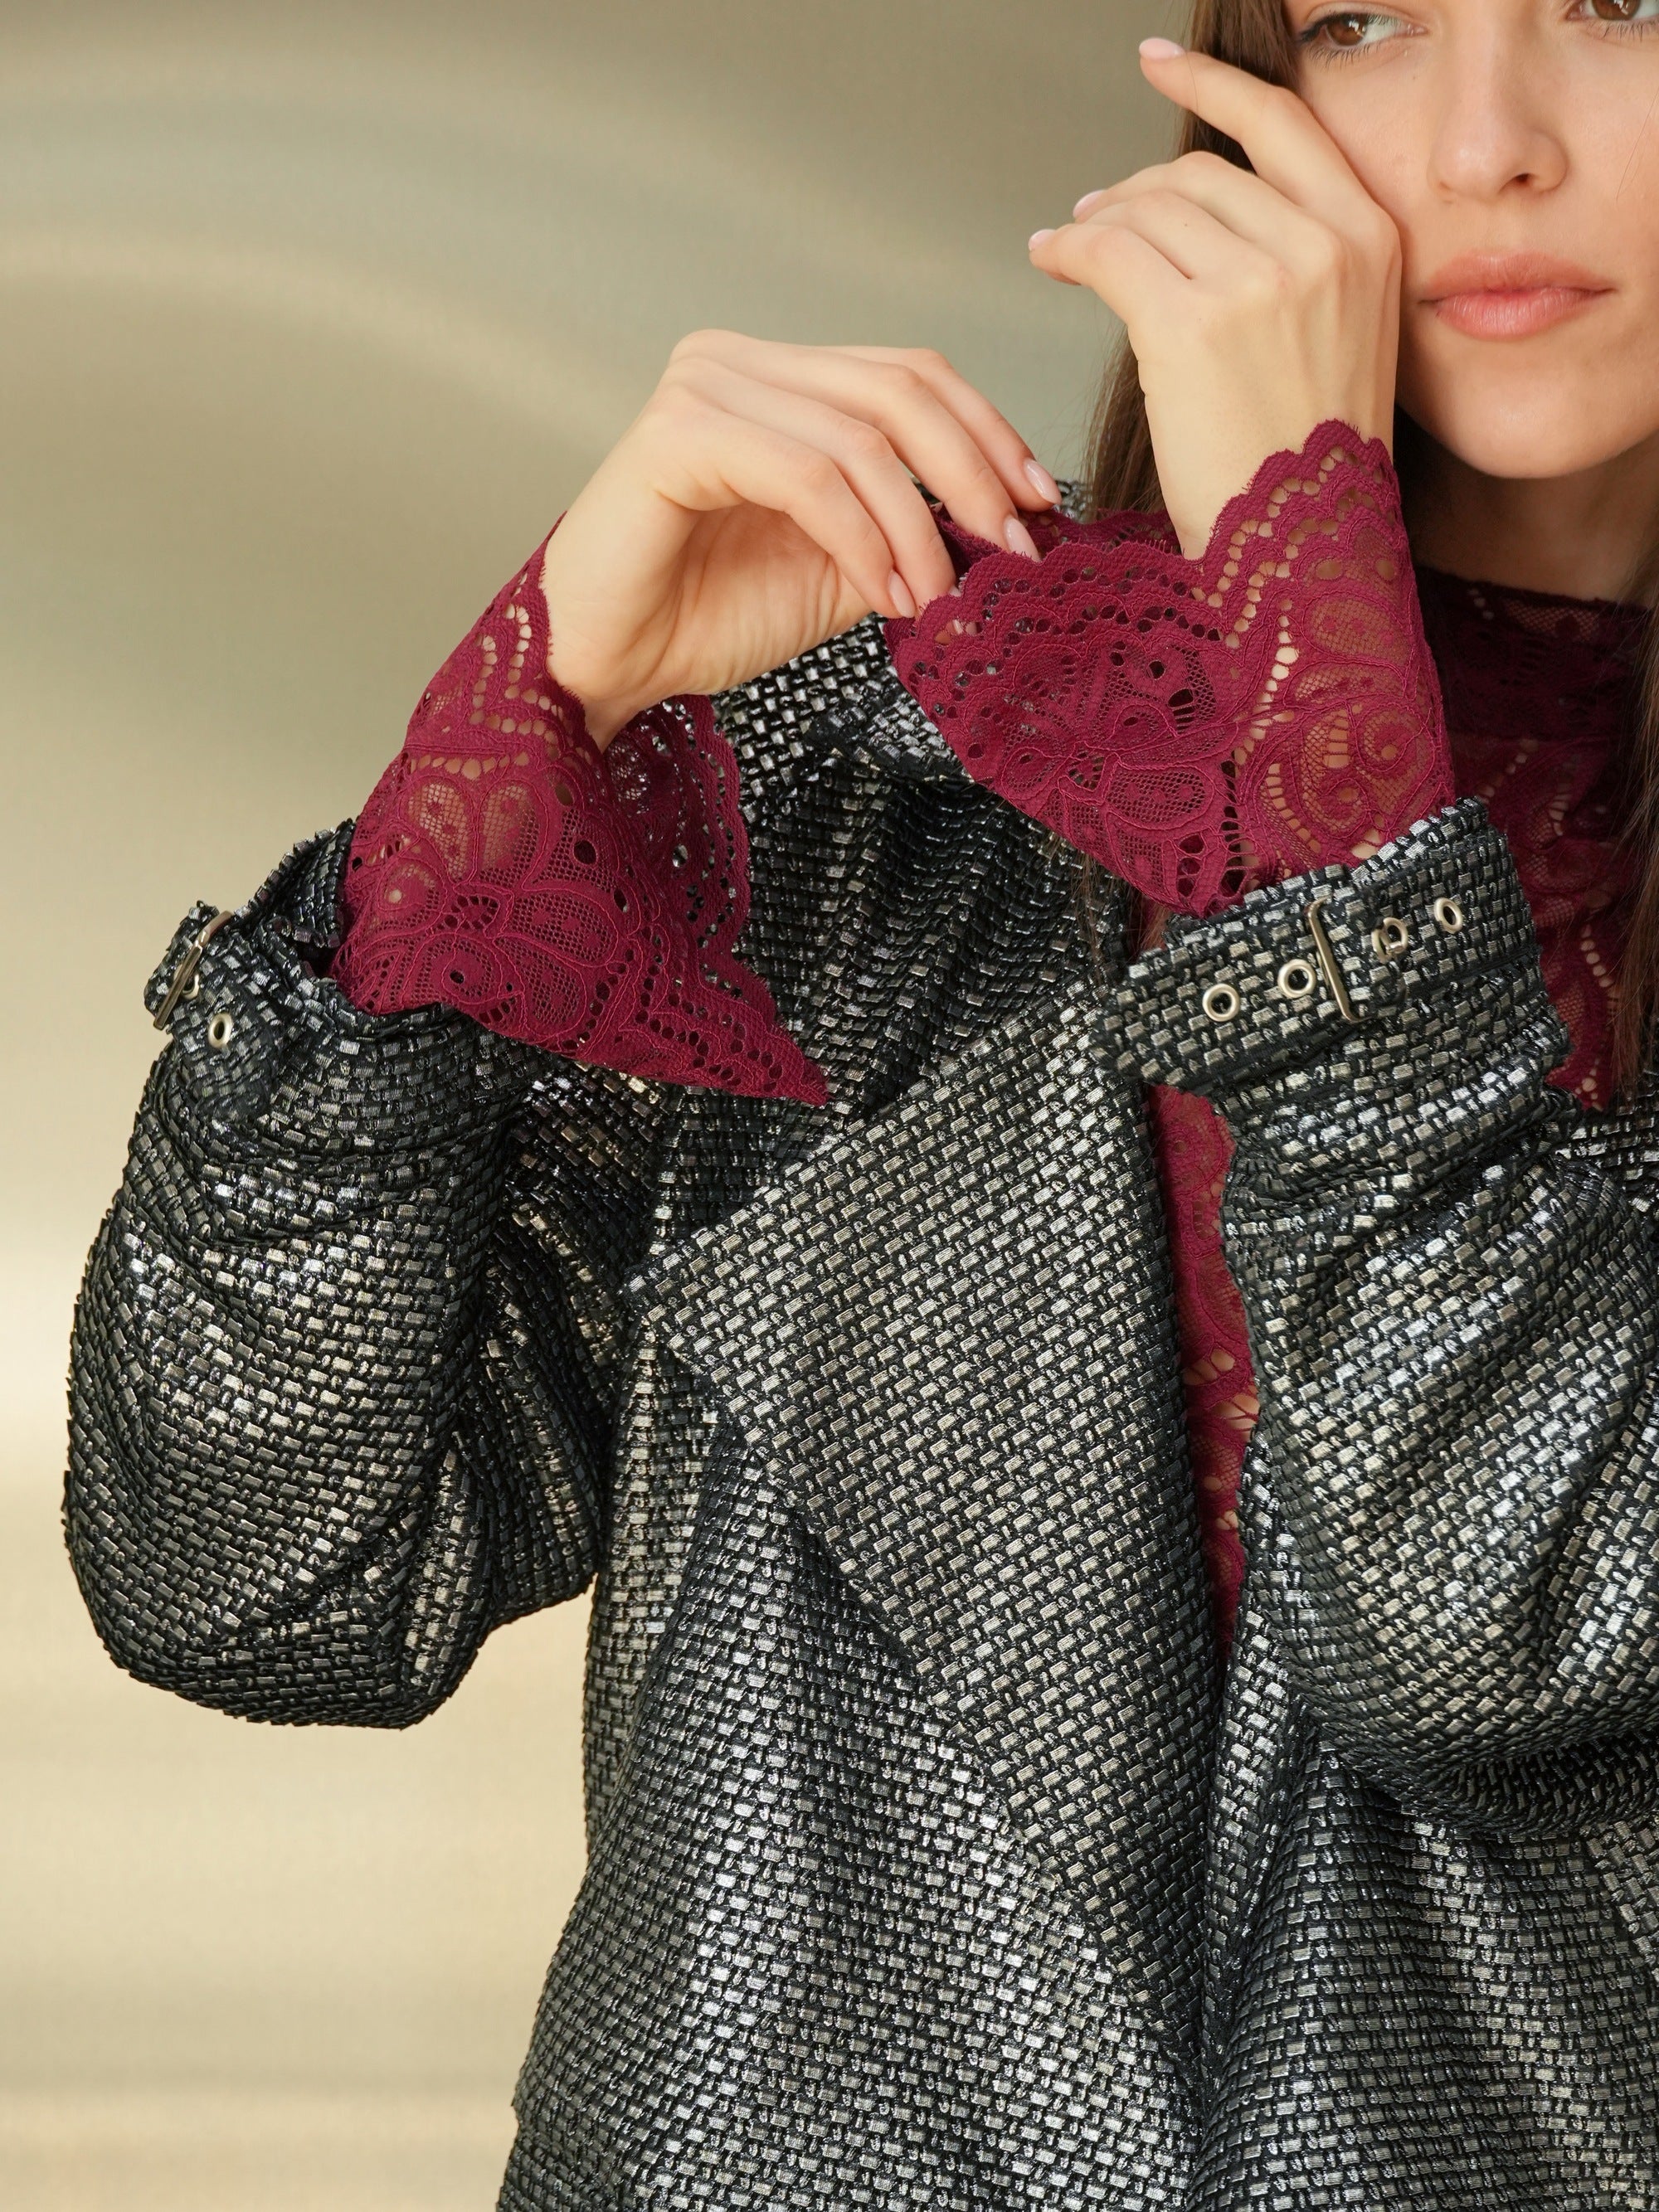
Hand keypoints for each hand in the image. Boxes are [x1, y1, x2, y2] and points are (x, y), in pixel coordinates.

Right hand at [538, 331, 1058, 744]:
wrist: (607, 664)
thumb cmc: (705, 615)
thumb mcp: (841, 568)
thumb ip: (907, 528)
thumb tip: (1003, 524)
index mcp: (781, 379)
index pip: (911, 375)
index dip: (988, 432)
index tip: (1039, 504)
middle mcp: (739, 361)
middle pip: (899, 388)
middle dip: (973, 472)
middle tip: (1012, 550)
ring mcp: (705, 386)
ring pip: (861, 439)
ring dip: (918, 528)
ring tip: (937, 599)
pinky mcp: (678, 434)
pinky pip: (807, 476)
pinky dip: (863, 540)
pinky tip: (887, 595)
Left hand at [1029, 43, 1400, 557]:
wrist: (1305, 553)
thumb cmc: (1306, 470)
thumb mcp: (1341, 342)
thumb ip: (1297, 264)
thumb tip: (1199, 213)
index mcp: (1370, 240)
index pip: (1282, 125)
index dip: (1213, 85)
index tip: (1161, 63)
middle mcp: (1323, 247)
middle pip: (1199, 173)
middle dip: (1134, 192)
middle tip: (1095, 218)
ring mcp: (1259, 282)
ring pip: (1149, 210)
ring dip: (1096, 223)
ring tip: (1070, 247)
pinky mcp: (1191, 324)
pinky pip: (1108, 253)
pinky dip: (1068, 250)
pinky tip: (1050, 261)